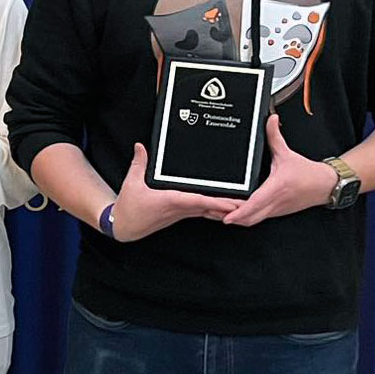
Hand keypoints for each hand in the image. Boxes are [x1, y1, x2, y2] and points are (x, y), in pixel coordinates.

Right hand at [109, 142, 241, 241]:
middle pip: (209, 207)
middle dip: (229, 206)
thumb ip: (138, 163)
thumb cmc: (129, 207)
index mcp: (171, 200)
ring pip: (208, 211)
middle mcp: (180, 209)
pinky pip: (202, 212)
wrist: (126, 226)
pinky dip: (214, 210)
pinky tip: (224, 209)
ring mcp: (181, 213)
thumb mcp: (131, 183)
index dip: (217, 202)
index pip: (199, 201)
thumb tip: (140, 146)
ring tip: (242, 205)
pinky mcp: (180, 214)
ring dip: (225, 209)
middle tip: (249, 204)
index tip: (232, 203)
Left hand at [221, 116, 335, 226]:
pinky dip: (243, 218)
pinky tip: (231, 213)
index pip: (255, 203)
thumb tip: (270, 119)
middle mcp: (275, 202)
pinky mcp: (276, 213)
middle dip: (228, 216)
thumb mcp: (287, 153)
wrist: (326, 185)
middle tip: (212, 211)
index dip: (239, 211)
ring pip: (252, 221)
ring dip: (235, 218)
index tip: (227, 216)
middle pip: (249, 218)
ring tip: (216, 213)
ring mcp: (276, 210)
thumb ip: (274, 136)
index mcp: (276, 188)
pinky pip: (257, 218)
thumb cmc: (307, 172)